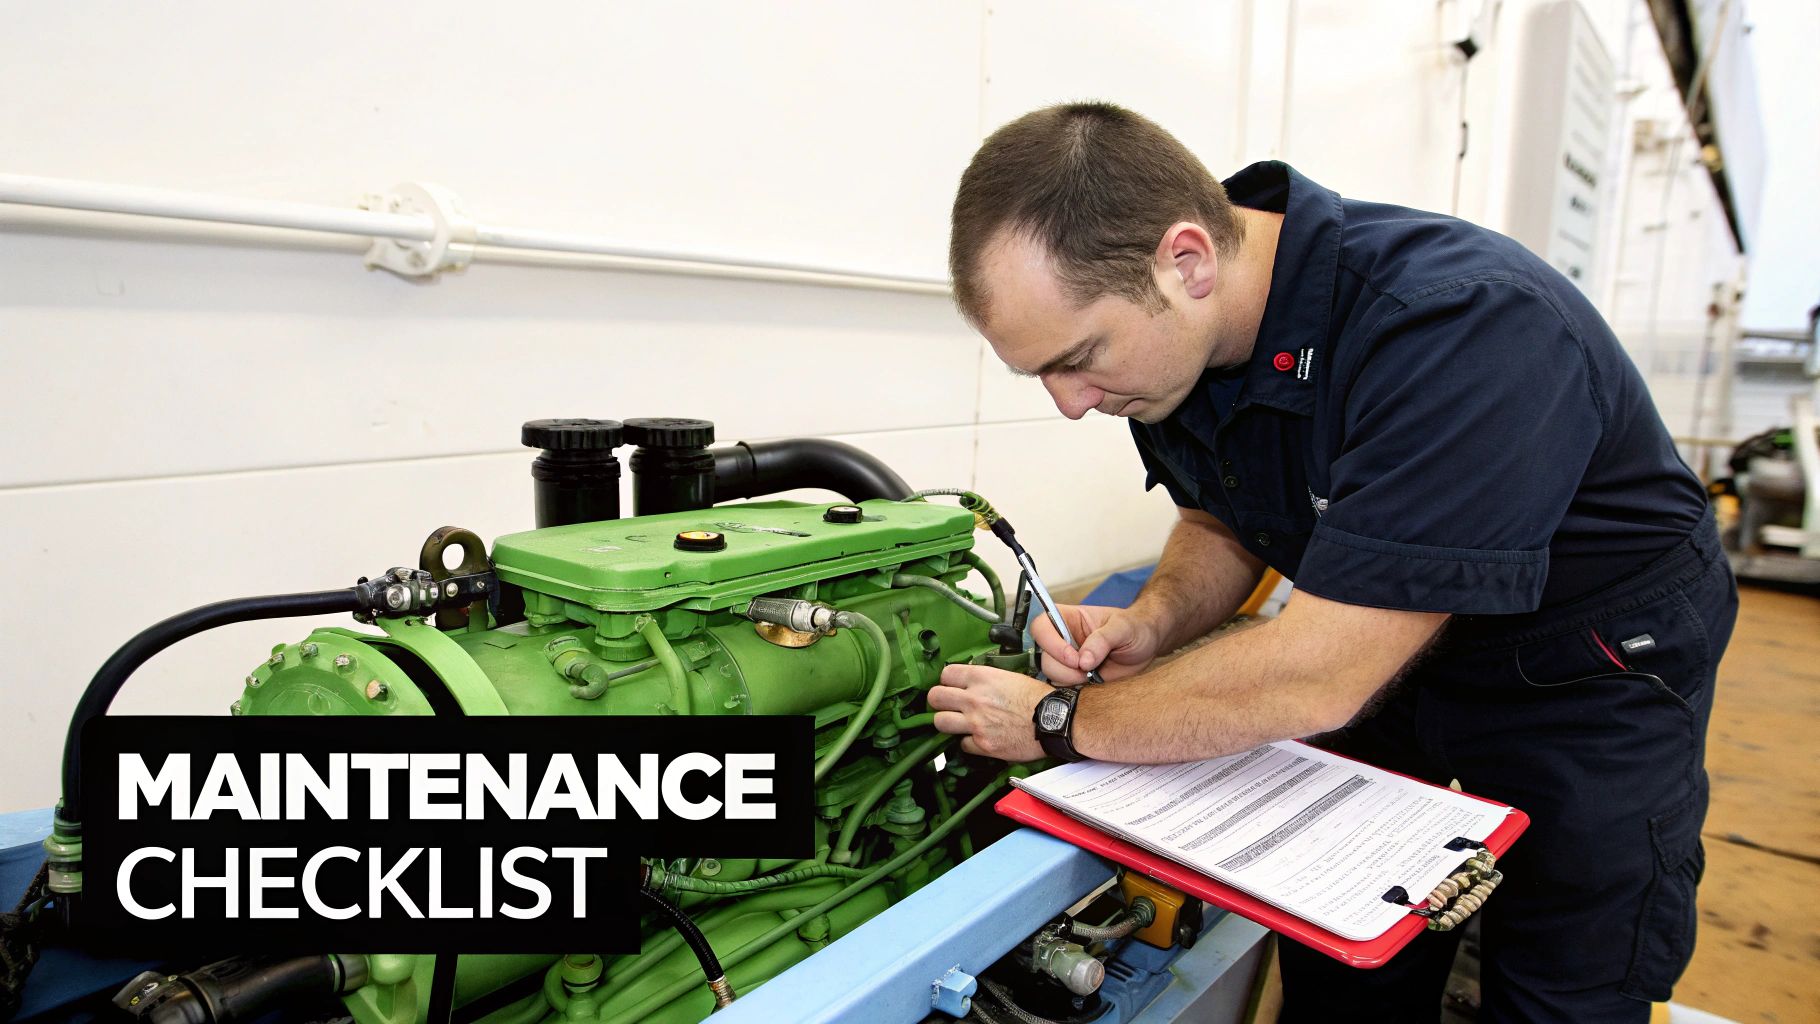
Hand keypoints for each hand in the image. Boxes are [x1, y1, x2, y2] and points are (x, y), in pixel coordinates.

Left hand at [927, 664, 1053, 761]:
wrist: (1054, 721)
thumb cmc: (1038, 699)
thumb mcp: (1010, 677)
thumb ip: (986, 679)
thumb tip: (972, 682)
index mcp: (982, 678)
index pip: (946, 674)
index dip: (946, 681)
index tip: (951, 686)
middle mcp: (975, 699)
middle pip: (935, 698)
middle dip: (938, 701)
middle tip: (946, 705)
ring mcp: (977, 723)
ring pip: (940, 722)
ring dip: (947, 722)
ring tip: (956, 723)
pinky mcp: (983, 744)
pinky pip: (962, 745)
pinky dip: (968, 743)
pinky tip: (977, 738)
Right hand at [1030, 604, 1159, 684]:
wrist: (1147, 647)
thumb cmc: (1135, 628)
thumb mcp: (1123, 627)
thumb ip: (1103, 639)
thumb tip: (1083, 660)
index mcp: (1067, 618)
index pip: (1041, 626)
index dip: (1051, 644)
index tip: (1075, 658)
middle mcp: (1062, 639)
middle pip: (1043, 656)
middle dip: (1064, 668)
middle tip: (1088, 671)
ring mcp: (1066, 660)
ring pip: (1051, 675)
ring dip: (1070, 680)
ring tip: (1094, 676)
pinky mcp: (1074, 677)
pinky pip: (1063, 688)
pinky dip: (1075, 690)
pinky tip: (1093, 683)